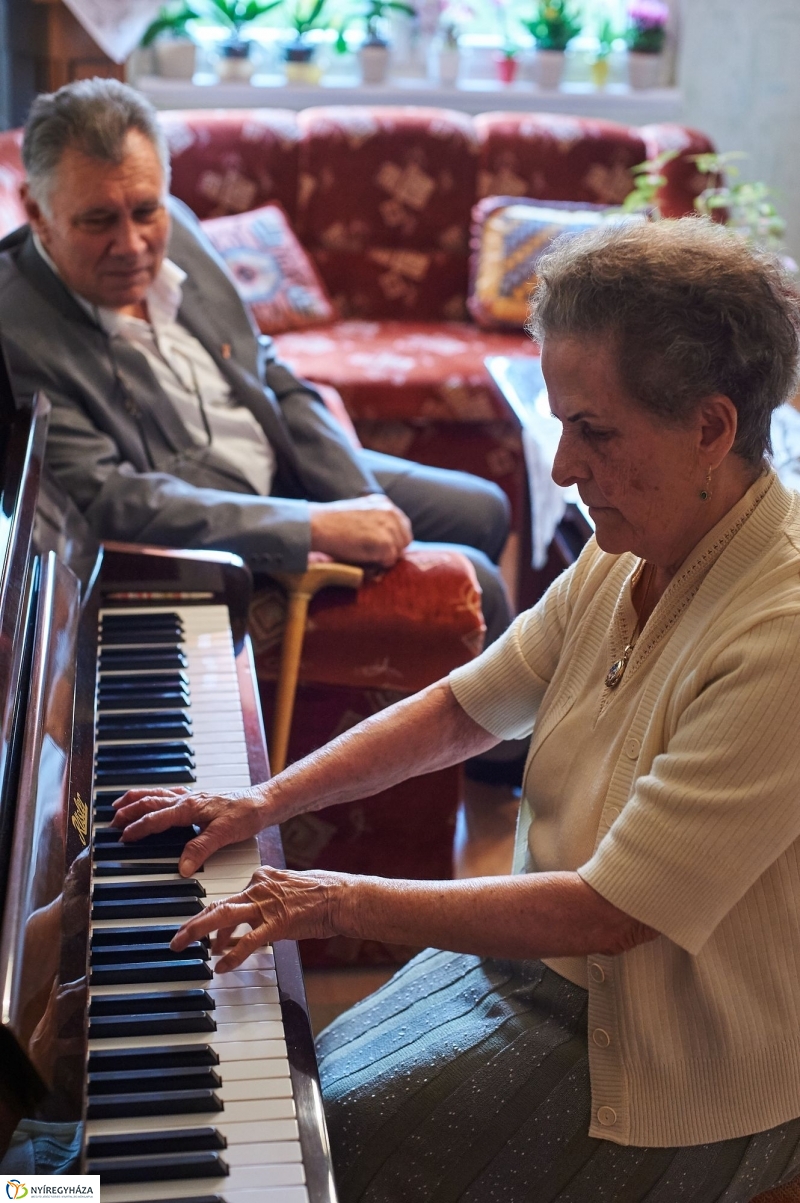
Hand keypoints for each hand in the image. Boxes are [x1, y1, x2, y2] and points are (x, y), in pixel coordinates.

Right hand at [111, 785, 267, 875]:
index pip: (156, 818)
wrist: (263, 802)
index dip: (138, 828)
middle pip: (151, 801)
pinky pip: (169, 794)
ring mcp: (193, 797)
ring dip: (137, 798)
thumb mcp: (223, 834)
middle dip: (129, 810)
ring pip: (157, 794)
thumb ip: (200, 849)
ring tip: (120, 803)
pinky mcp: (199, 799)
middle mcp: (188, 799)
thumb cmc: (246, 815)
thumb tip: (182, 867)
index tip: (122, 836)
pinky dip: (154, 796)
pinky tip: (154, 800)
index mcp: (190, 807)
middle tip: (112, 820)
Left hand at [170, 865, 349, 971]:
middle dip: (193, 923)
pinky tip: (223, 966)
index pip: (228, 899)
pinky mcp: (277, 923)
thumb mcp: (287, 891)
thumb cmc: (320, 897)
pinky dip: (233, 955)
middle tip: (176, 940)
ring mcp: (266, 905)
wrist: (342, 898)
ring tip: (183, 947)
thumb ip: (266, 903)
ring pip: (223, 917)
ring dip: (199, 933)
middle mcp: (258, 888)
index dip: (214, 920)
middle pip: (216, 905)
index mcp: (261, 878)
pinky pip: (248, 940)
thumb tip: (250, 923)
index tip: (208, 936)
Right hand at [308, 494, 411, 567]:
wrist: (318, 526)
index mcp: (384, 503)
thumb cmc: (331, 523)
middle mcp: (391, 512)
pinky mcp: (386, 543)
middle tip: (371, 556)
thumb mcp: (359, 513)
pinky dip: (377, 564)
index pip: (402, 527)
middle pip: (404, 540)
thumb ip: (375, 521)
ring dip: (382, 558)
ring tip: (363, 556)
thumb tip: (388, 543)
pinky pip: (389, 561)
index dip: (392, 540)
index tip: (378, 547)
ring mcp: (390, 527)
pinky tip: (361, 558)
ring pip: (397, 552)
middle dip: (391, 550)